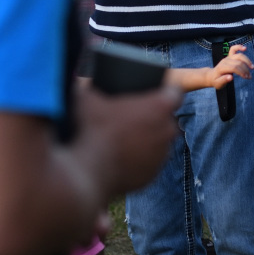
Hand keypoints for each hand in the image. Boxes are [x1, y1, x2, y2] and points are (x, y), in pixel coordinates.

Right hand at [72, 78, 179, 198]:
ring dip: (148, 139)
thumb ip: (86, 85)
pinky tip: (122, 157)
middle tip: (132, 117)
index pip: (174, 92)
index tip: (154, 91)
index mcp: (159, 107)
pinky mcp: (153, 174)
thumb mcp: (87, 99)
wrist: (89, 172)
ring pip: (160, 142)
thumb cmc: (93, 130)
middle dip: (154, 117)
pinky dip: (140, 159)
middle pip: (167, 119)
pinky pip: (150, 162)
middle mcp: (167, 130)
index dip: (165, 90)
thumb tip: (78, 80)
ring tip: (124, 139)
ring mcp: (162, 154)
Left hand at [209, 44, 253, 87]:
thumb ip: (223, 80)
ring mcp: (227, 58)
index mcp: (222, 68)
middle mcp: (225, 61)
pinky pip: (233, 49)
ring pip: (239, 56)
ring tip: (252, 67)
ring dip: (247, 61)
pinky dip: (239, 47)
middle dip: (245, 69)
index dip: (241, 72)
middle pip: (238, 62)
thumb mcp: (218, 84)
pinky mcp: (229, 56)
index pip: (234, 68)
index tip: (246, 77)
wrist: (212, 76)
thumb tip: (231, 77)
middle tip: (249, 77)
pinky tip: (245, 48)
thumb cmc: (216, 81)